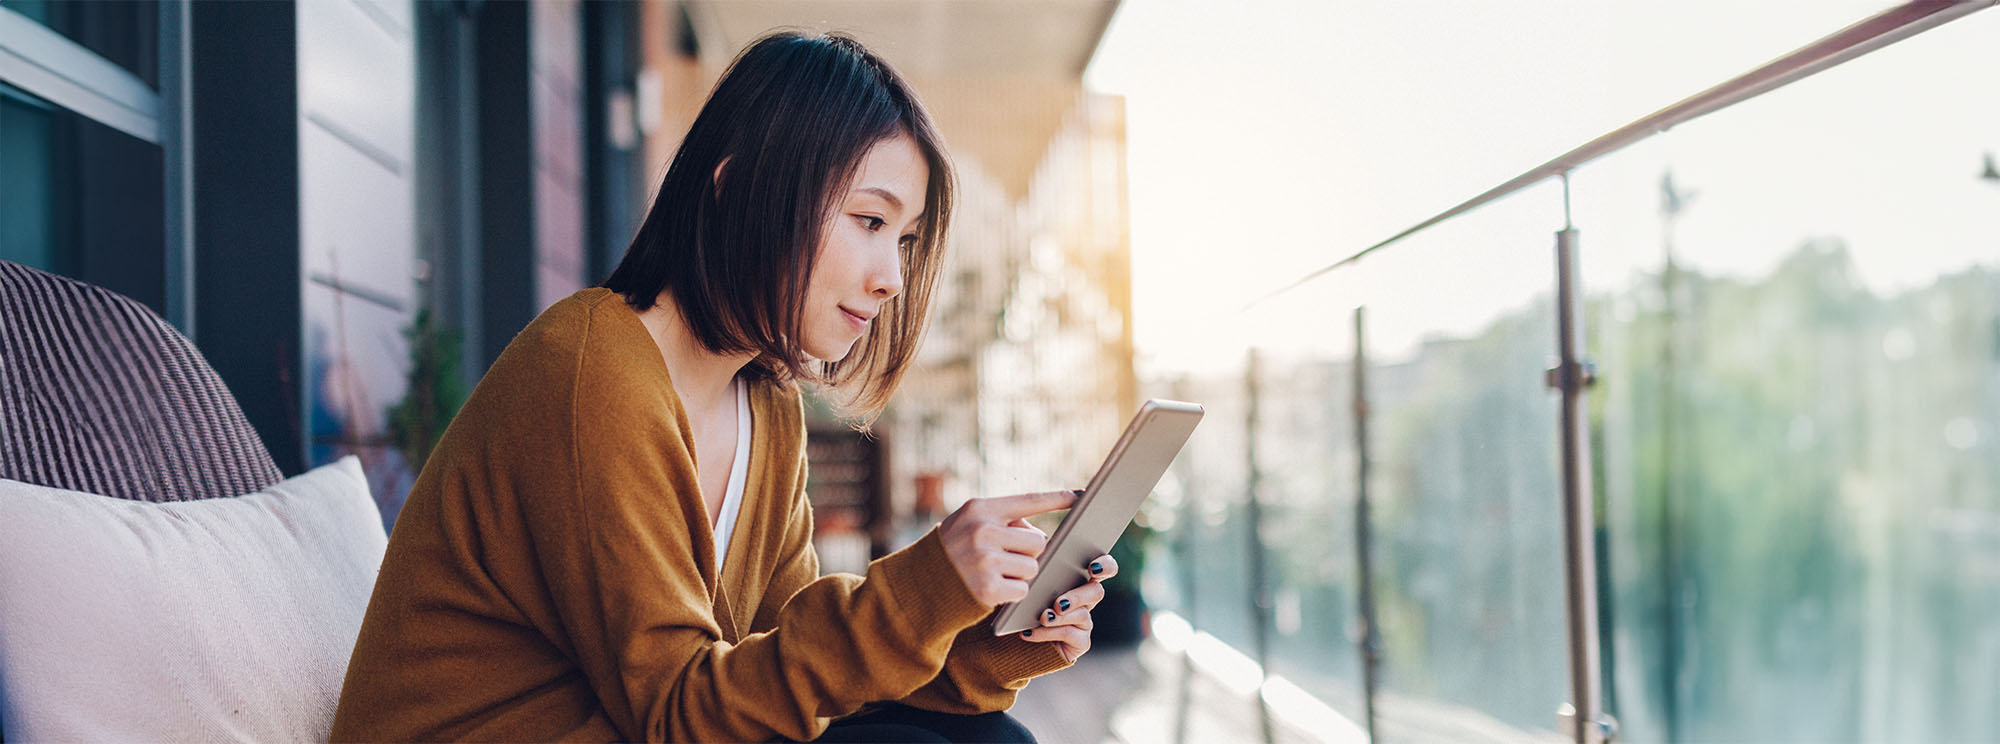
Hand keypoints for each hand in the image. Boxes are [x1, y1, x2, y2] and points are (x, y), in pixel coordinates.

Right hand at [937, 490, 1076, 606]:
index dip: (1057, 498)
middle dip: (1029, 552)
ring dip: (1023, 574)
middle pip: (1037, 542)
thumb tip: (1044, 537)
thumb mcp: (969, 522)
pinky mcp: (987, 589)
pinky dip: (1013, 592)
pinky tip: (993, 589)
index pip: (1029, 499)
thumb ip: (1003, 521)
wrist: (919, 585)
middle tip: (1009, 557)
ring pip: (1033, 568)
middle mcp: (982, 531)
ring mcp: (984, 561)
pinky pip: (1022, 590)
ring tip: (998, 573)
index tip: (1081, 496)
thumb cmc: (953, 549)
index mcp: (980, 508)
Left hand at [1020, 553, 1117, 662]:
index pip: (1105, 566)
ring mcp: (1085, 622)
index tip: (1092, 567)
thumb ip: (1041, 568)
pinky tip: (1029, 632)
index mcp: (1080, 579)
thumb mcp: (1032, 585)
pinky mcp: (1080, 642)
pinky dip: (1047, 633)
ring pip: (1082, 615)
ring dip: (1061, 616)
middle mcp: (1087, 599)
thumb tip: (1038, 550)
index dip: (1105, 565)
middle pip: (1097, 592)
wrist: (1023, 641)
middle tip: (1059, 603)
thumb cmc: (1027, 605)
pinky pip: (1070, 635)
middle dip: (1078, 596)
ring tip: (1043, 617)